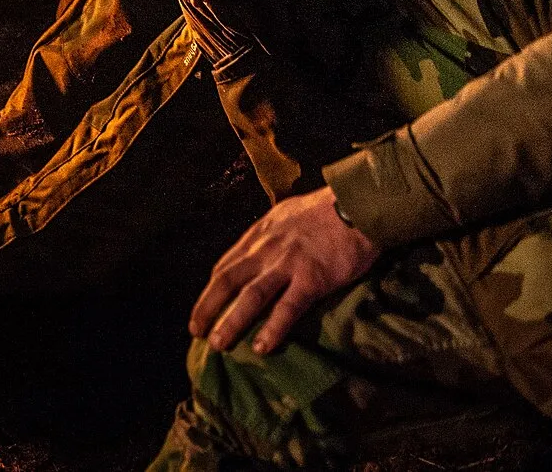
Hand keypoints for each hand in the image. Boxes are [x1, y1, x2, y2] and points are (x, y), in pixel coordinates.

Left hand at [190, 188, 380, 354]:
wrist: (356, 205)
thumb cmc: (325, 209)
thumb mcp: (284, 214)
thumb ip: (270, 233)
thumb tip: (260, 244)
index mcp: (258, 235)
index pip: (225, 265)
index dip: (210, 289)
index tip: (203, 307)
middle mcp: (265, 250)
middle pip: (227, 281)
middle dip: (207, 307)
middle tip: (195, 331)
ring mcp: (287, 265)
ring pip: (250, 297)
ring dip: (231, 322)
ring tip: (218, 344)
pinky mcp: (311, 279)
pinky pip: (287, 308)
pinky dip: (272, 329)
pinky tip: (261, 347)